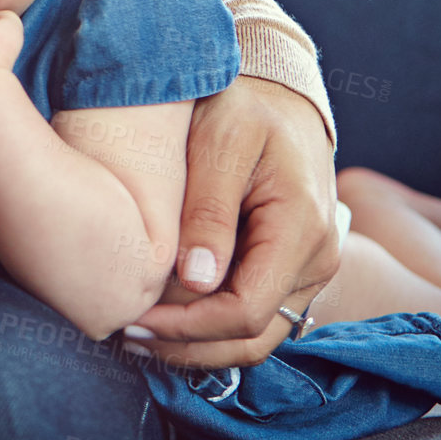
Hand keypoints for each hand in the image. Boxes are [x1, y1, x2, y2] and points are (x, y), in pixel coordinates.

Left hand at [123, 77, 339, 367]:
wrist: (278, 93)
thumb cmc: (245, 106)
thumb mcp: (221, 143)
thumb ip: (210, 211)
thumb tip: (197, 281)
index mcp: (301, 228)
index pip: (246, 310)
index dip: (186, 328)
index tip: (133, 318)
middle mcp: (317, 259)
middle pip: (252, 337)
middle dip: (186, 346)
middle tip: (123, 334)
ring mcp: (309, 268)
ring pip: (255, 334)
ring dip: (196, 343)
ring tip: (136, 332)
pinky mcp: (292, 267)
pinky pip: (255, 312)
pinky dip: (211, 324)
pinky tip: (164, 315)